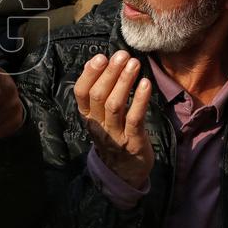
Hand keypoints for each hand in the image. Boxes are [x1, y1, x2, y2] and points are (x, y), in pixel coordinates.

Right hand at [75, 51, 153, 189]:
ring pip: (115, 105)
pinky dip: (140, 100)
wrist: (124, 173)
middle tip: (122, 55)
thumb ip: (98, 94)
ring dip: (124, 82)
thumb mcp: (99, 117)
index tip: (100, 57)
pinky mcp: (133, 141)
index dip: (89, 74)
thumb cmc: (113, 136)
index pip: (81, 93)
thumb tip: (97, 64)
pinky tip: (146, 84)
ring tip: (134, 64)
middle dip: (110, 73)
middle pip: (98, 96)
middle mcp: (97, 125)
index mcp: (87, 117)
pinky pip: (135, 118)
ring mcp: (114, 135)